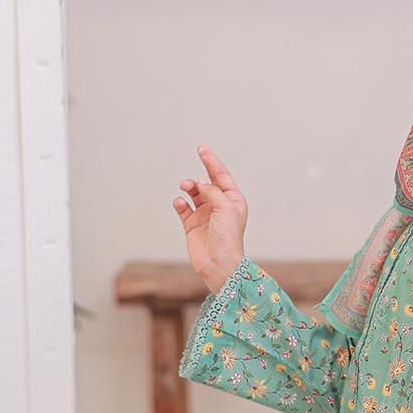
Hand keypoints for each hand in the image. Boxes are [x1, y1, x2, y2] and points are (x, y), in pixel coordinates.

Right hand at [173, 143, 248, 293]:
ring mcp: (205, 215)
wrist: (219, 263)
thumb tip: (200, 183)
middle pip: (207, 183)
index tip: (202, 148)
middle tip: (191, 175)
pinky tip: (180, 202)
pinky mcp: (192, 225)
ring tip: (185, 187)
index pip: (221, 176)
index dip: (212, 162)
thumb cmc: (228, 237)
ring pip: (194, 193)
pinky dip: (180, 203)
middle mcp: (219, 206)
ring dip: (189, 187)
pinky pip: (183, 208)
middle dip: (199, 175)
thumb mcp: (225, 208)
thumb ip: (212, 191)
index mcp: (233, 200)